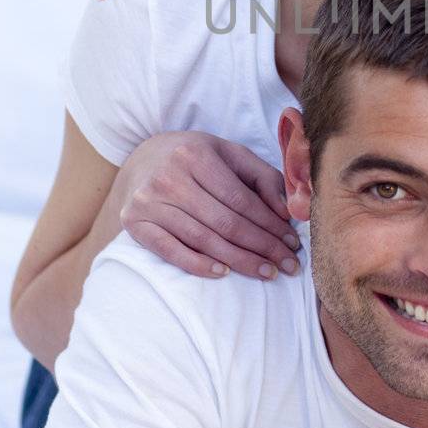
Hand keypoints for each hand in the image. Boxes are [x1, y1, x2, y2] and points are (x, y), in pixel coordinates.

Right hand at [118, 131, 300, 279]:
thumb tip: (287, 211)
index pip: (241, 200)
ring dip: (239, 260)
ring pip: (202, 239)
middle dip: (262, 247)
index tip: (293, 243)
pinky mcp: (135, 223)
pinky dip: (196, 264)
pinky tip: (223, 272)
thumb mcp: (230, 154)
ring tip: (266, 272)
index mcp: (195, 154)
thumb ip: (263, 177)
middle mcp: (169, 177)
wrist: (142, 160)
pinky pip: (169, 250)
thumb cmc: (196, 159)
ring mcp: (149, 201)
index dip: (270, 225)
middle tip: (287, 264)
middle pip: (225, 222)